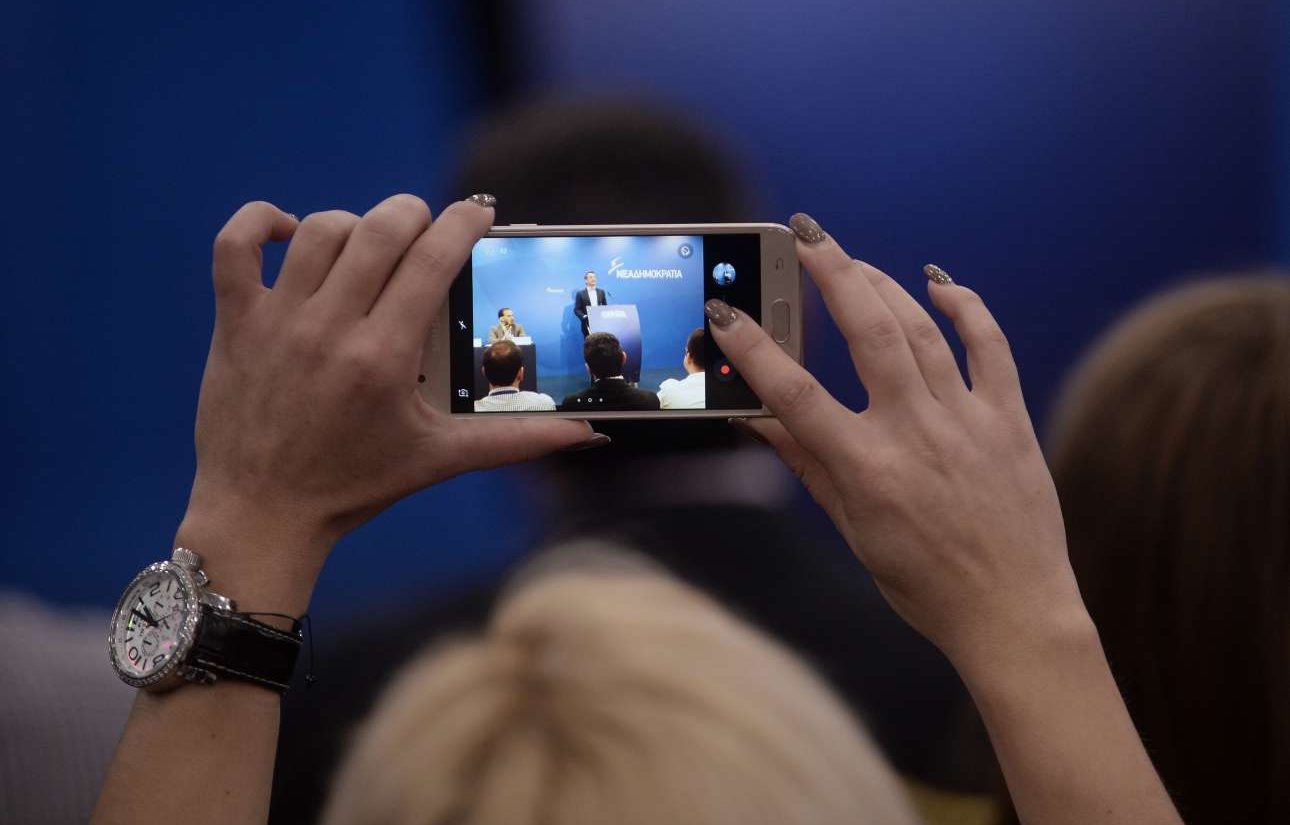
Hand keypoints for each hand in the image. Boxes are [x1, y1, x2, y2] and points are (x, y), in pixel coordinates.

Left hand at [180, 195, 592, 607]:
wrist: (262, 513)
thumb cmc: (354, 486)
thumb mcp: (439, 459)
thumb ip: (517, 441)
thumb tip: (588, 436)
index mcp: (385, 357)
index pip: (433, 257)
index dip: (463, 222)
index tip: (478, 214)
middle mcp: (330, 328)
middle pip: (380, 228)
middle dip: (416, 215)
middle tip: (428, 231)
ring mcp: (278, 320)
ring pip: (321, 230)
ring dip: (356, 223)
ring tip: (371, 245)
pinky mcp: (236, 322)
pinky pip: (235, 245)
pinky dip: (261, 223)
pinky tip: (291, 233)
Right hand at [710, 214, 1082, 666]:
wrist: (1014, 612)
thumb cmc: (925, 583)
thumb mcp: (852, 529)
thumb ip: (808, 465)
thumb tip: (758, 419)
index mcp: (868, 471)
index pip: (796, 395)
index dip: (755, 348)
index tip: (726, 312)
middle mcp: (916, 435)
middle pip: (869, 333)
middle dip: (832, 274)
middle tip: (805, 236)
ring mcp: (968, 422)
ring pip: (921, 330)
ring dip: (882, 283)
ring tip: (849, 258)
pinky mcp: (1009, 420)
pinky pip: (990, 347)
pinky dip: (966, 308)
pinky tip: (940, 283)